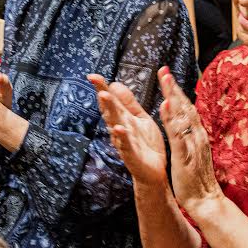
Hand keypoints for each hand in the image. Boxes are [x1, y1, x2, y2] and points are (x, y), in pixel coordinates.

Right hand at [91, 73, 166, 190]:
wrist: (154, 171)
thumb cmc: (146, 144)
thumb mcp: (140, 119)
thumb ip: (129, 103)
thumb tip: (115, 83)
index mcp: (123, 119)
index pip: (111, 101)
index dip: (102, 88)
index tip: (93, 76)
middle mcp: (120, 129)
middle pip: (110, 110)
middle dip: (103, 96)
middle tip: (96, 81)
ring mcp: (124, 142)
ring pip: (114, 124)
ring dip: (109, 110)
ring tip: (104, 96)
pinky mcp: (131, 155)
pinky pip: (125, 145)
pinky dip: (121, 136)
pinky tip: (118, 128)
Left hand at [156, 66, 223, 216]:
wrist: (206, 201)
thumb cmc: (198, 179)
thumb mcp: (195, 154)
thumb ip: (191, 139)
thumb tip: (186, 127)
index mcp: (197, 135)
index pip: (187, 109)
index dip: (177, 93)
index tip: (167, 77)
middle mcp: (197, 136)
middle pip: (185, 107)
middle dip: (173, 88)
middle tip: (163, 70)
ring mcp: (192, 144)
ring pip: (182, 116)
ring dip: (173, 96)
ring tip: (164, 80)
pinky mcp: (185, 155)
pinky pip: (178, 134)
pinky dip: (171, 119)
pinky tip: (165, 106)